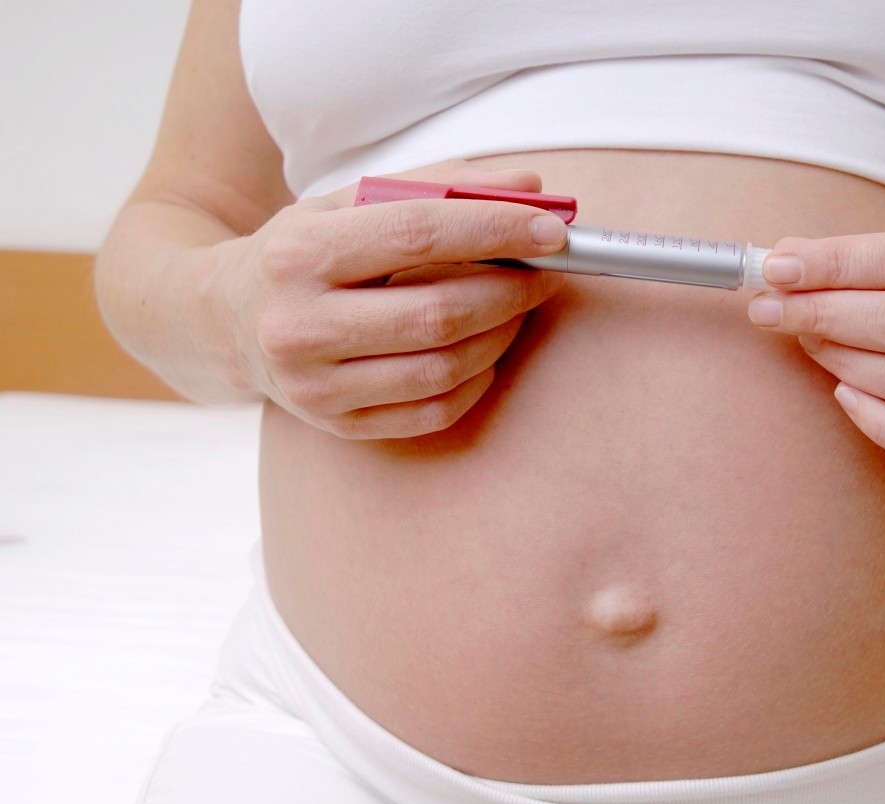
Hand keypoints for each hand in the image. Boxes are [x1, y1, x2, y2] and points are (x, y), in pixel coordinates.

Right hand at [223, 160, 567, 438]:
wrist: (221, 319)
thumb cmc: (303, 252)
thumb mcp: (349, 201)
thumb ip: (437, 187)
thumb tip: (531, 185)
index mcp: (300, 252)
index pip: (417, 234)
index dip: (496, 231)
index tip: (552, 231)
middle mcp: (298, 324)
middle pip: (437, 312)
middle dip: (512, 291)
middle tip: (548, 273)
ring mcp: (314, 386)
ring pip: (441, 368)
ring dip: (501, 336)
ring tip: (518, 307)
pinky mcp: (336, 426)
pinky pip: (433, 410)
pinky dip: (477, 380)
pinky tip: (485, 350)